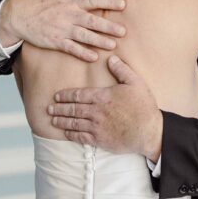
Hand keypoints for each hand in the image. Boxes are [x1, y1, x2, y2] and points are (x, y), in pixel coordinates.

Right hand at [0, 0, 126, 61]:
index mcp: (71, 1)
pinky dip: (82, 53)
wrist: (18, 14)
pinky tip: (94, 58)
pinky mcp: (55, 41)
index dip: (109, 2)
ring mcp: (62, 29)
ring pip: (85, 36)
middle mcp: (69, 15)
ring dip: (99, 41)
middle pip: (93, 21)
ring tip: (113, 45)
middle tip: (123, 32)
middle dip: (109, 27)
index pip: (94, 0)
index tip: (123, 5)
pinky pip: (71, 48)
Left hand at [48, 56, 162, 157]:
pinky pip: (81, 137)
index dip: (65, 96)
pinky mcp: (100, 140)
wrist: (149, 132)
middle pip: (72, 109)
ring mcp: (96, 127)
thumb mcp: (136, 83)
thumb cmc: (143, 107)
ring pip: (73, 123)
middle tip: (49, 109)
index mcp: (102, 97)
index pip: (78, 95)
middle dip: (59, 109)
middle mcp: (96, 112)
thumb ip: (122, 70)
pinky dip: (71, 135)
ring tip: (53, 120)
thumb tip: (111, 58)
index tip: (56, 96)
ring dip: (61, 122)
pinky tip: (65, 133)